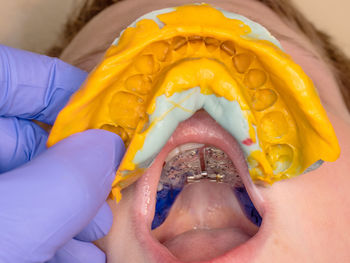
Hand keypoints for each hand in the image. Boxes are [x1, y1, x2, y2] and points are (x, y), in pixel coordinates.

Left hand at [0, 45, 124, 262]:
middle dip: (77, 166)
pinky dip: (45, 230)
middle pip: (25, 135)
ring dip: (68, 207)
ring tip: (98, 235)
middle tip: (110, 193)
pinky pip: (13, 212)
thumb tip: (109, 149)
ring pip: (23, 179)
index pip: (11, 75)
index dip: (68, 90)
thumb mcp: (8, 225)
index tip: (112, 118)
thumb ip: (62, 182)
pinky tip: (73, 252)